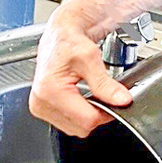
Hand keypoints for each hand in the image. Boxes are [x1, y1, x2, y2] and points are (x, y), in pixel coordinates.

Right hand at [28, 2, 132, 137]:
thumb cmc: (69, 40)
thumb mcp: (91, 59)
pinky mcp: (41, 109)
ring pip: (75, 128)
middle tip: (101, 94)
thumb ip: (106, 84)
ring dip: (86, 114)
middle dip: (96, 114)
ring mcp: (39, 107)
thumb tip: (122, 100)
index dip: (106, 113)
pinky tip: (79, 97)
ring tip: (87, 92)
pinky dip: (78, 113)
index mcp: (50, 90)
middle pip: (81, 127)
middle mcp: (40, 101)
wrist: (59, 34)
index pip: (87, 120)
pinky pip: (67, 122)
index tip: (114, 102)